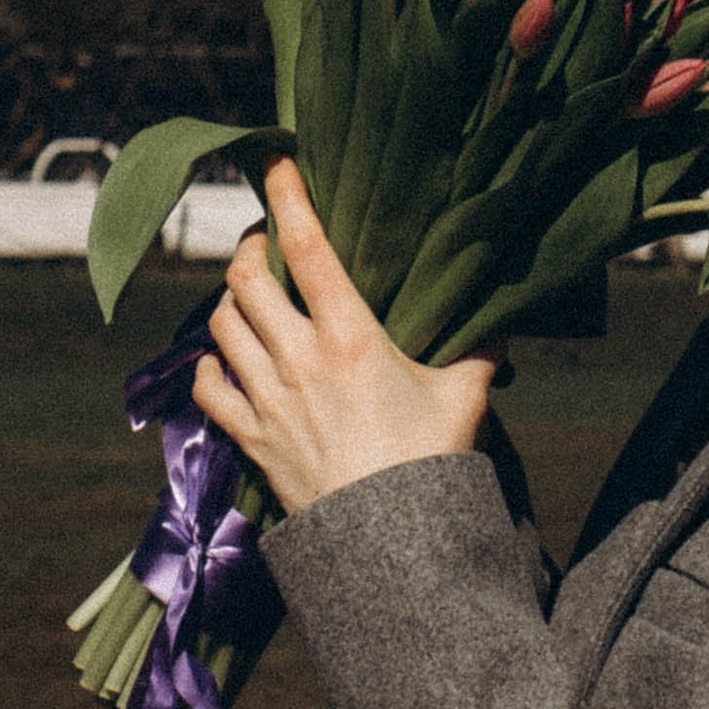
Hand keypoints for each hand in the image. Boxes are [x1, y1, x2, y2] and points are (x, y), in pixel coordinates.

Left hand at [194, 158, 497, 516]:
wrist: (388, 544)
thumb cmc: (431, 466)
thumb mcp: (466, 398)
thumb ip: (480, 352)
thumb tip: (499, 324)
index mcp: (351, 335)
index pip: (307, 247)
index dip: (287, 196)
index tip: (275, 164)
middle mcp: (298, 358)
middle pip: (245, 280)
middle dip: (249, 251)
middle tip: (265, 245)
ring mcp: (268, 399)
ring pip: (222, 327)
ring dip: (228, 303)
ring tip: (247, 296)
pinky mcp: (251, 439)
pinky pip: (208, 390)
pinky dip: (209, 368)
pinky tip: (222, 363)